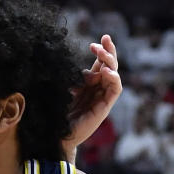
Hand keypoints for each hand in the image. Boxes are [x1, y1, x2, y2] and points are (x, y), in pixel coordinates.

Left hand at [62, 36, 121, 154]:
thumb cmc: (57, 112)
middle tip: (104, 39)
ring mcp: (102, 98)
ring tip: (102, 53)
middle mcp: (97, 90)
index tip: (92, 44)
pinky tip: (106, 71)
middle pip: (110, 66)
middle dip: (108, 51)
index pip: (100, 64)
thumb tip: (87, 71)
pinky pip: (115, 90)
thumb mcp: (66, 87)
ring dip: (111, 61)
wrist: (57, 134)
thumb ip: (76, 77)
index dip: (100, 51)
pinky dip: (114, 78)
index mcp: (88, 84)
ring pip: (114, 75)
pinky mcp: (104, 108)